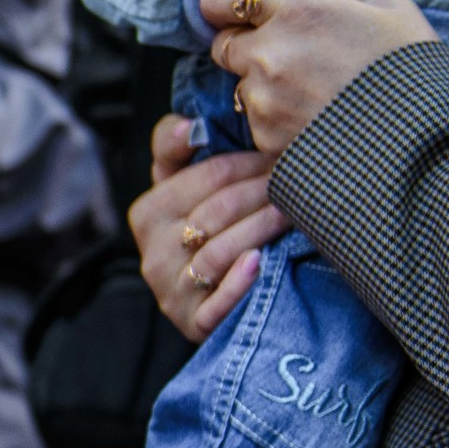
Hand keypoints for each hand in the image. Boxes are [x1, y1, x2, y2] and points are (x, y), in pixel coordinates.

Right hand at [130, 115, 287, 341]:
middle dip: (264, 191)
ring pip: (219, 251)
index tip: (281, 155)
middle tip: (300, 180)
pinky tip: (261, 262)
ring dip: (261, 229)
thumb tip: (188, 124)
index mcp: (148, 212)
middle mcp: (153, 253)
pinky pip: (216, 303)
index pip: (208, 175)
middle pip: (217, 211)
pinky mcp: (192, 322)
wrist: (205, 295)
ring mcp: (171, 290)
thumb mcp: (181, 184)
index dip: (251, 162)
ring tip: (293, 213)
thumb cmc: (203, 228)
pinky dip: (239, 282)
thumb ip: (176, 147)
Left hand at [200, 0, 436, 153]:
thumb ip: (345, 1)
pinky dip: (276, 121)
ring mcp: (262, 97)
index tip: (235, 11)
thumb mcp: (391, 11)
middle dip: (246, 48)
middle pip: (224, 44)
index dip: (224, 5)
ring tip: (310, 94)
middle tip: (284, 56)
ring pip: (240, 85)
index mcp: (298, 8)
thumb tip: (332, 4)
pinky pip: (257, 122)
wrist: (423, 139)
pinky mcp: (264, 136)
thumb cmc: (412, 68)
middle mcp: (269, 50)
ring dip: (263, 87)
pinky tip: (314, 121)